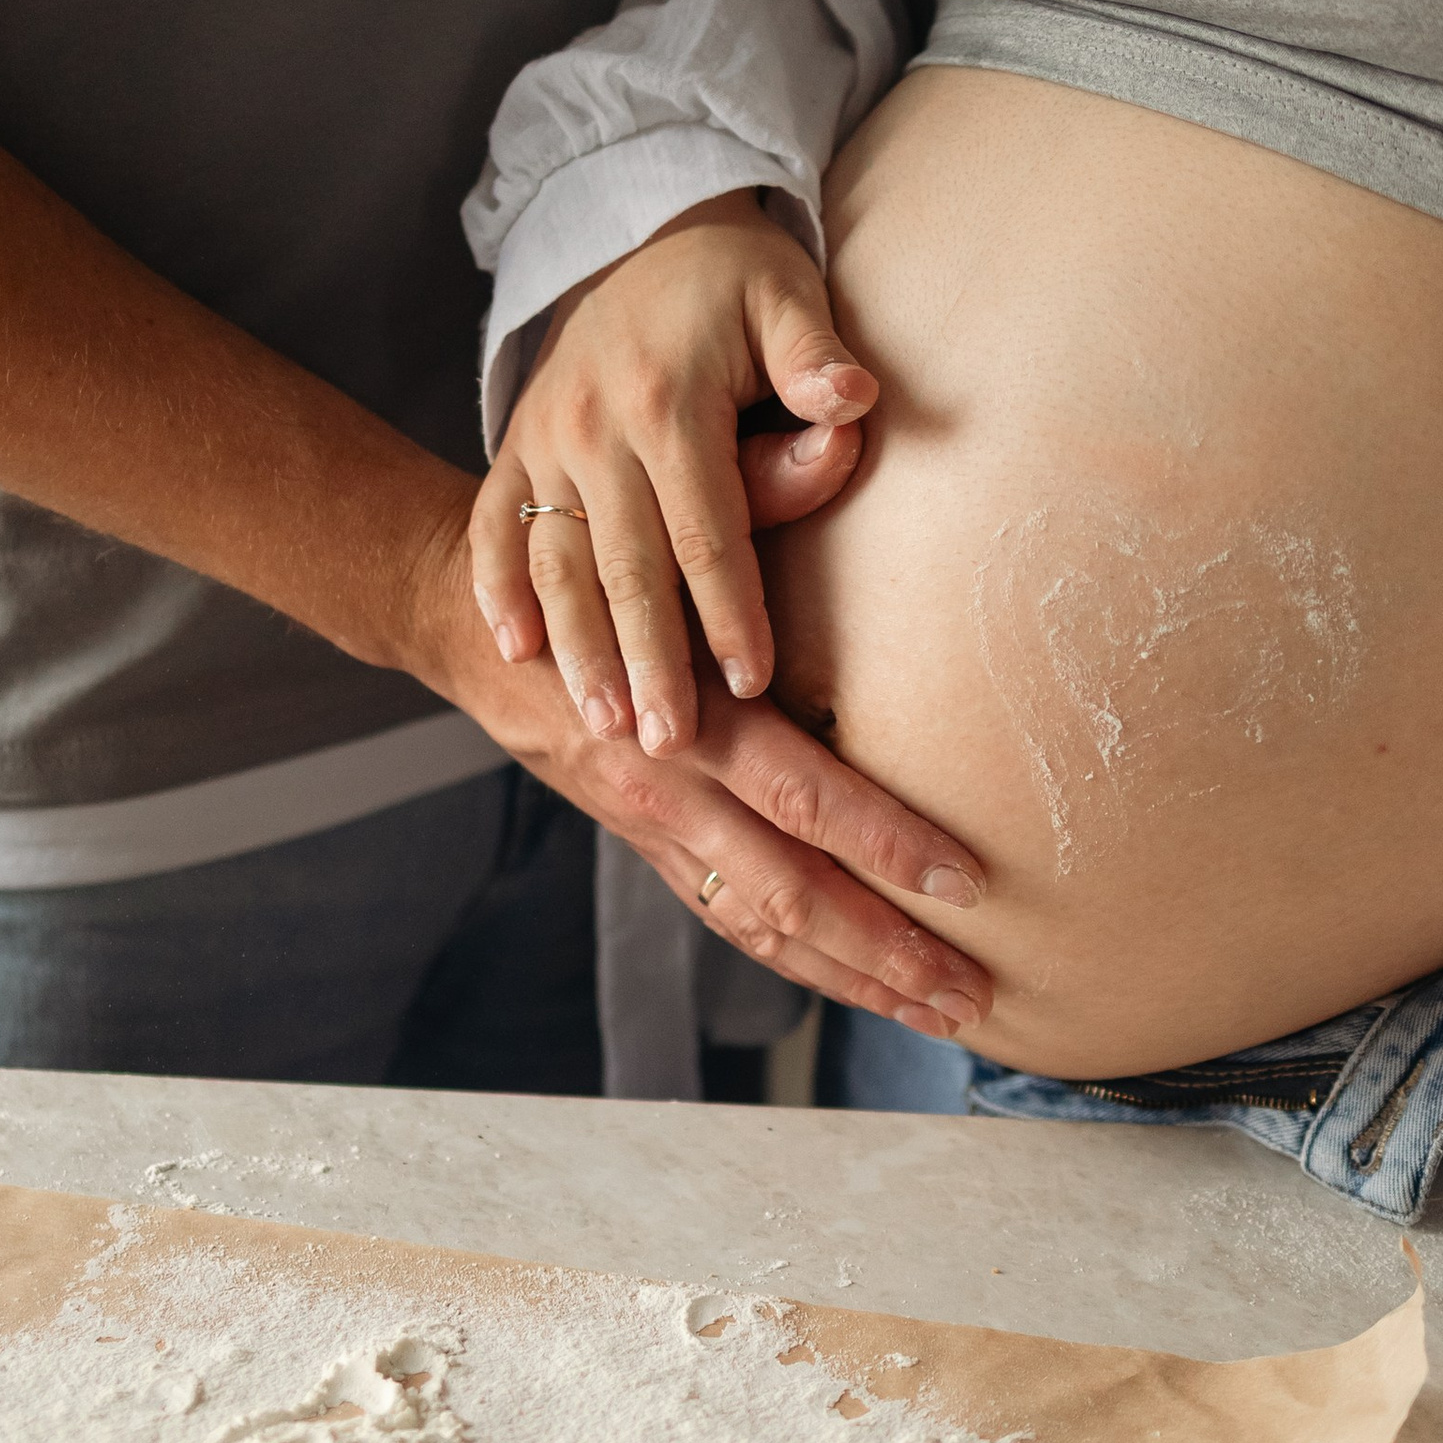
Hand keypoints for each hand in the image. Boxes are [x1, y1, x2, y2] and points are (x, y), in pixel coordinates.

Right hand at [421, 511, 989, 1036]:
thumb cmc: (593, 545)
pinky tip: (863, 986)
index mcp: (686, 709)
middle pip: (789, 892)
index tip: (971, 881)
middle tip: (975, 995)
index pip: (803, 794)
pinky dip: (797, 960)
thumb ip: (765, 483)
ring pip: (760, 926)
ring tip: (944, 1013)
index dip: (886, 843)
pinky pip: (730, 918)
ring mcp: (655, 826)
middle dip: (886, 952)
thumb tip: (848, 429)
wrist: (466, 617)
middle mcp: (668, 786)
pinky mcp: (648, 843)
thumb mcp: (669, 504)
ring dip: (852, 978)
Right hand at [472, 195, 878, 753]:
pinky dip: (498, 590)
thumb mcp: (784, 293)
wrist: (638, 233)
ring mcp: (542, 441)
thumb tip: (850, 400)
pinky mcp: (512, 449)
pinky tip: (513, 652)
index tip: (752, 682)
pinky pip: (492, 528)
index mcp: (668, 400)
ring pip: (555, 561)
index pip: (705, 525)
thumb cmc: (733, 282)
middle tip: (668, 741)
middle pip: (624, 563)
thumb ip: (814, 356)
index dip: (730, 606)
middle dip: (647, 658)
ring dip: (575, 647)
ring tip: (598, 723)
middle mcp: (592, 427)